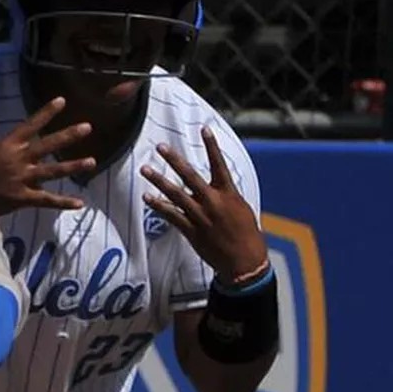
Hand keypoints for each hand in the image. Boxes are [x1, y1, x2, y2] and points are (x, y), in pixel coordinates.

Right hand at [0, 96, 94, 216]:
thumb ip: (8, 149)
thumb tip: (21, 143)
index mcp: (8, 145)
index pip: (30, 125)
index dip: (46, 113)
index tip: (62, 100)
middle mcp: (18, 159)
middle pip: (48, 145)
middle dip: (68, 135)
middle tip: (87, 127)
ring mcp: (22, 178)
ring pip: (52, 171)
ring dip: (73, 166)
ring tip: (92, 161)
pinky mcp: (23, 198)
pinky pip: (46, 200)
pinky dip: (63, 202)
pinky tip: (80, 203)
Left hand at [144, 125, 267, 285]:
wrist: (244, 262)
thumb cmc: (247, 236)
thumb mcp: (241, 210)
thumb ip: (226, 196)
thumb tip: (216, 187)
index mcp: (228, 194)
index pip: (219, 164)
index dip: (212, 146)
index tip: (204, 129)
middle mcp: (212, 202)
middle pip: (190, 176)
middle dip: (174, 160)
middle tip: (160, 147)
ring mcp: (200, 216)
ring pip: (175, 194)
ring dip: (159, 180)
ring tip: (145, 169)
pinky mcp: (192, 231)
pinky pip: (171, 215)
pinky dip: (158, 206)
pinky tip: (146, 198)